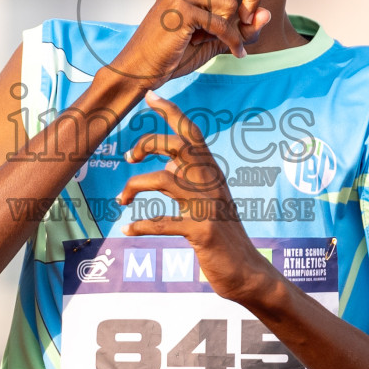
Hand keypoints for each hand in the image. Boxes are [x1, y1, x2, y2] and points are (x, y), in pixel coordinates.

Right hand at [108, 0, 271, 82]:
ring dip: (238, 30)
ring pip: (233, 3)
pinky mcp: (182, 7)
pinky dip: (233, 42)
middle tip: (252, 16)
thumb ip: (240, 24)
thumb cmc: (177, 50)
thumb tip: (263, 13)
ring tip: (230, 43)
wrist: (143, 68)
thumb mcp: (217, 35)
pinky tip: (231, 52)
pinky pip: (225, 22)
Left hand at [115, 91, 276, 303]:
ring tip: (121, 199)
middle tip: (130, 157)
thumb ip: (189, 181)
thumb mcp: (208, 201)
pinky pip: (163, 223)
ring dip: (134, 186)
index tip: (150, 96)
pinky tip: (128, 228)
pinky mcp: (202, 232)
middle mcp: (211, 184)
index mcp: (212, 173)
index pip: (191, 133)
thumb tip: (168, 165)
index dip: (171, 112)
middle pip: (179, 146)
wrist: (247, 273)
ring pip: (164, 180)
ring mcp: (208, 207)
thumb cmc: (223, 236)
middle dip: (148, 144)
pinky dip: (141, 225)